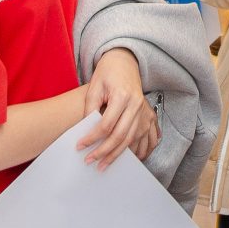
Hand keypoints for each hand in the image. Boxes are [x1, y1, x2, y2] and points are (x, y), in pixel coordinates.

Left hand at [79, 48, 158, 168]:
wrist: (125, 62)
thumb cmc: (108, 73)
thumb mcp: (94, 87)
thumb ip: (90, 108)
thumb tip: (85, 130)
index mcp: (122, 96)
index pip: (106, 125)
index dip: (92, 138)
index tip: (80, 146)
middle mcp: (136, 105)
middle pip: (120, 136)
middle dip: (104, 151)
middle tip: (90, 161)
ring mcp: (145, 112)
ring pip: (132, 140)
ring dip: (117, 155)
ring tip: (103, 165)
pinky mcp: (148, 116)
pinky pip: (146, 138)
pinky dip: (138, 151)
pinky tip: (128, 159)